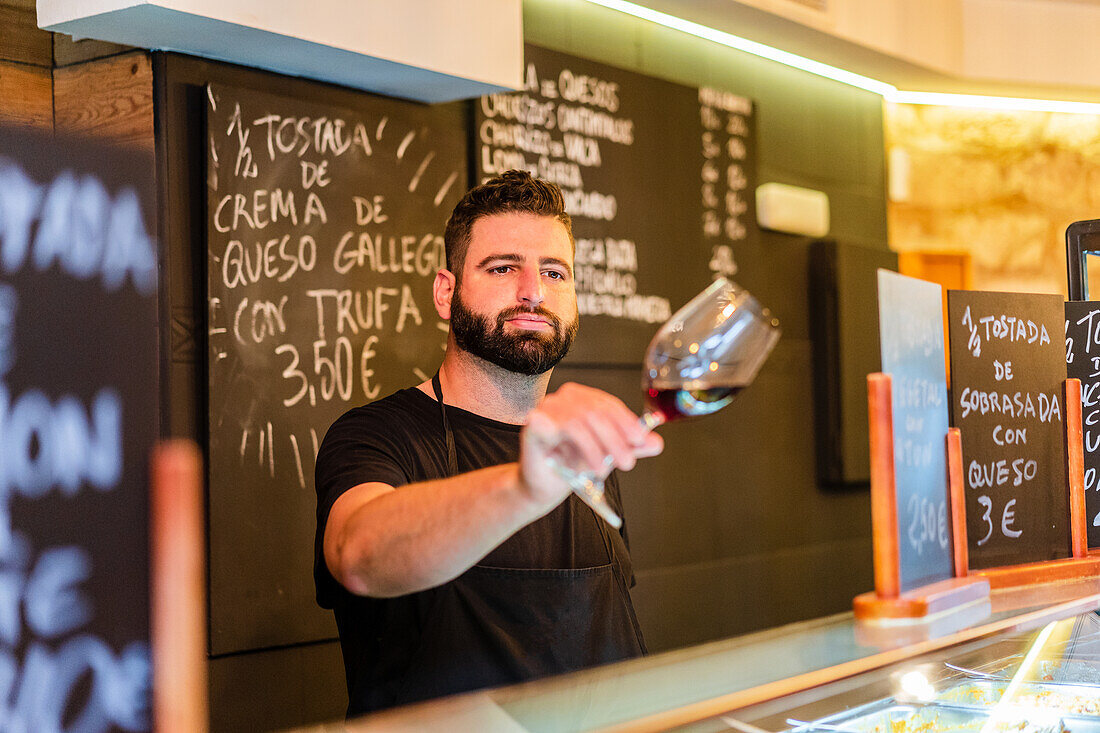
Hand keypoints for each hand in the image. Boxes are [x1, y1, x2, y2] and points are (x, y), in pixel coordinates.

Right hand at [519, 382, 663, 507]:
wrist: (544, 487)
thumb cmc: (570, 464)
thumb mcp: (607, 454)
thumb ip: (630, 446)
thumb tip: (656, 442)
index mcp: (581, 398)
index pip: (608, 404)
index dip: (626, 422)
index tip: (640, 441)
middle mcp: (562, 399)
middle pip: (595, 412)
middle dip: (615, 439)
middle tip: (626, 462)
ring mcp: (545, 410)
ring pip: (577, 420)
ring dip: (595, 447)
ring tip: (603, 469)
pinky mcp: (532, 426)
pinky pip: (553, 427)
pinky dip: (570, 444)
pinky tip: (578, 462)